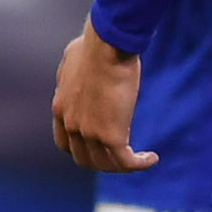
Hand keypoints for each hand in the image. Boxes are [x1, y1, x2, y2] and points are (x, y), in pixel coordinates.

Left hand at [51, 17, 156, 171]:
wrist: (106, 46)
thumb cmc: (94, 46)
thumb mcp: (73, 62)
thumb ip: (73, 76)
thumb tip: (78, 74)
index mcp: (60, 108)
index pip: (64, 143)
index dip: (81, 150)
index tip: (98, 146)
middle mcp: (70, 124)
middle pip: (84, 159)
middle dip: (103, 162)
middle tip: (122, 155)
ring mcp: (89, 132)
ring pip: (106, 164)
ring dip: (123, 166)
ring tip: (139, 159)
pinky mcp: (110, 135)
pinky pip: (125, 161)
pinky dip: (139, 164)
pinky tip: (151, 158)